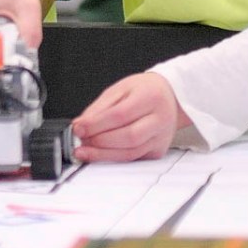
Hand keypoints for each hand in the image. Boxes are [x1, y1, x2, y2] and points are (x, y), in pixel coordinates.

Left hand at [72, 73, 186, 161]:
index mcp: (150, 97)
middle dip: (99, 141)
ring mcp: (161, 137)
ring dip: (104, 154)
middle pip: (128, 136)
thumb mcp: (121, 89)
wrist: (169, 97)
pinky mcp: (158, 151)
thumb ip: (100, 107)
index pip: (121, 114)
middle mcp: (160, 119)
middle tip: (80, 142)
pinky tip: (101, 154)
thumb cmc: (144, 91)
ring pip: (131, 153)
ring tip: (86, 151)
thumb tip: (81, 124)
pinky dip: (114, 158)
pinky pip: (133, 159)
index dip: (97, 124)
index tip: (78, 128)